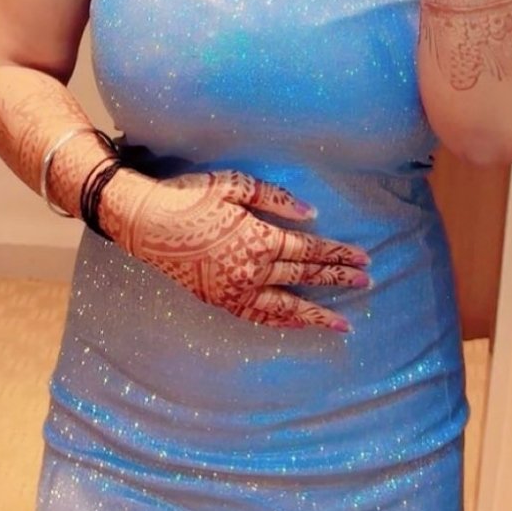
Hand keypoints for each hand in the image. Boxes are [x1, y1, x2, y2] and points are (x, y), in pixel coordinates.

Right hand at [100, 168, 369, 331]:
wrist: (145, 223)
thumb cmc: (190, 197)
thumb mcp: (235, 186)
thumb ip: (275, 199)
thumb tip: (311, 213)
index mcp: (259, 239)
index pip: (309, 250)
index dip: (338, 254)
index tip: (362, 259)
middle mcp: (252, 271)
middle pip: (304, 276)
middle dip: (337, 279)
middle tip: (366, 282)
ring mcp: (235, 291)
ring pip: (286, 307)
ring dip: (316, 314)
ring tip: (343, 323)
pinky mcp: (219, 301)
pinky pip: (258, 317)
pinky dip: (282, 323)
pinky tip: (297, 325)